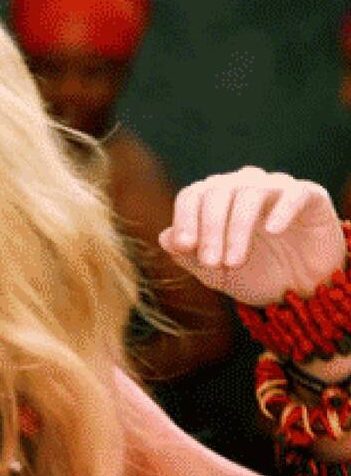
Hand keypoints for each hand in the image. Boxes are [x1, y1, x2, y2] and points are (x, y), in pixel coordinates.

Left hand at [157, 167, 345, 305]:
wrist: (300, 289)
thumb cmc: (253, 274)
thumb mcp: (215, 273)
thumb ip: (188, 256)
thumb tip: (165, 238)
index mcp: (214, 199)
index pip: (191, 196)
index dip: (185, 220)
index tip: (185, 247)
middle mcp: (242, 185)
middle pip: (216, 193)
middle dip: (210, 230)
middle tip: (212, 263)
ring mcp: (276, 188)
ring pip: (249, 193)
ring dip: (237, 228)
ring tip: (234, 261)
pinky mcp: (310, 196)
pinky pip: (295, 193)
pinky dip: (281, 209)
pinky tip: (272, 230)